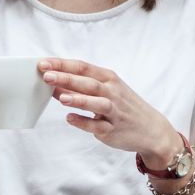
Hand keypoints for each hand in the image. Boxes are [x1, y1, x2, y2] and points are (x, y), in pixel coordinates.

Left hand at [38, 57, 176, 161]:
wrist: (152, 130)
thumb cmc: (124, 106)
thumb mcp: (108, 90)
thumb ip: (81, 87)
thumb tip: (53, 83)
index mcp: (109, 79)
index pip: (83, 68)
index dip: (62, 65)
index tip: (42, 63)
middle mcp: (112, 93)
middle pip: (88, 83)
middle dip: (66, 79)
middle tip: (46, 76)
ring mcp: (113, 112)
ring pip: (96, 103)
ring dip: (79, 99)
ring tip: (61, 97)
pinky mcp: (112, 131)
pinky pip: (97, 126)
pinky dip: (84, 122)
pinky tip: (70, 119)